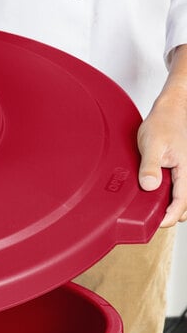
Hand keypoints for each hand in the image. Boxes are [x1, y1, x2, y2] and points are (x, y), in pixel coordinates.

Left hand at [138, 45, 186, 226]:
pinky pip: (178, 188)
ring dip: (169, 205)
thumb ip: (150, 166)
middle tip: (148, 218)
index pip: (182, 202)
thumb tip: (149, 186)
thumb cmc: (164, 122)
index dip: (170, 217)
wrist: (172, 108)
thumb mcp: (152, 144)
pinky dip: (169, 195)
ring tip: (149, 208)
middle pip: (184, 204)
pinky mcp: (181, 169)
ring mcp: (186, 172)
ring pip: (182, 197)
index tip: (156, 224)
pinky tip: (154, 194)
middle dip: (170, 214)